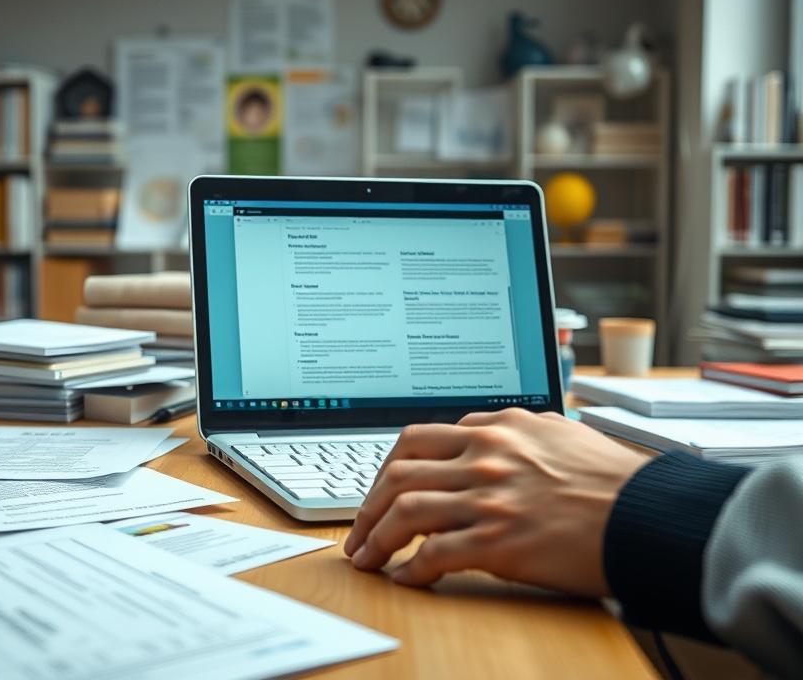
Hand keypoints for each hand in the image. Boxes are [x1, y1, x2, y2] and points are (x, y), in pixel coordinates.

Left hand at [343, 409, 649, 596]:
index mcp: (497, 427)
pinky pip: (433, 554)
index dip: (390, 470)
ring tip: (366, 557)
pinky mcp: (499, 540)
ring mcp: (489, 497)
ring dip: (375, 538)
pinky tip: (405, 578)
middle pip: (398, 471)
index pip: (418, 440)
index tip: (381, 492)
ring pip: (405, 510)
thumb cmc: (612, 478)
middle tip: (358, 529)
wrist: (649, 514)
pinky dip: (410, 569)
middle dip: (367, 504)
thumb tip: (481, 433)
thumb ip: (513, 431)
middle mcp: (485, 454)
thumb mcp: (557, 433)